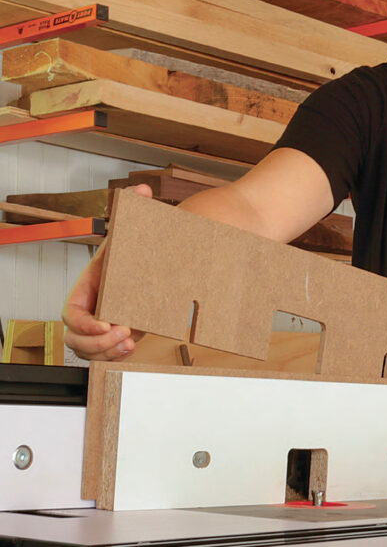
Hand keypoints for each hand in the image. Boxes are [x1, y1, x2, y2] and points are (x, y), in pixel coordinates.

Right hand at [62, 184, 151, 360]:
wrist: (155, 262)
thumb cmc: (139, 250)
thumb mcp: (135, 231)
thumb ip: (136, 208)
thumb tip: (142, 190)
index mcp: (87, 286)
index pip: (70, 313)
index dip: (83, 323)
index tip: (106, 324)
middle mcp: (91, 308)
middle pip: (74, 338)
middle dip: (95, 344)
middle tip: (122, 335)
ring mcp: (102, 324)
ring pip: (88, 351)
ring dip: (106, 353)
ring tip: (128, 344)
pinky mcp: (117, 334)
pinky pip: (105, 354)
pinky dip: (115, 355)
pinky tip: (131, 347)